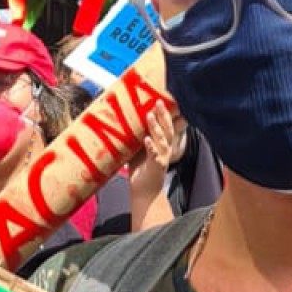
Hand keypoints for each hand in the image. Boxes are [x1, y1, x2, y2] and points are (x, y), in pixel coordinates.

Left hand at [126, 102, 180, 217]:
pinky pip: (155, 155)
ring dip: (156, 127)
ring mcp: (162, 157)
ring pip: (162, 139)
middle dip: (163, 115)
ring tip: (149, 116)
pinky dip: (151, 146)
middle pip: (168, 129)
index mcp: (162, 144)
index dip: (167, 113)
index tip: (163, 99)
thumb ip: (135, 137)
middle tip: (158, 102)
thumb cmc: (141, 170)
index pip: (168, 125)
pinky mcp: (157, 167)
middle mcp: (166, 149)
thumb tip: (124, 121)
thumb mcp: (138, 149)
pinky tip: (146, 139)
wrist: (145, 192)